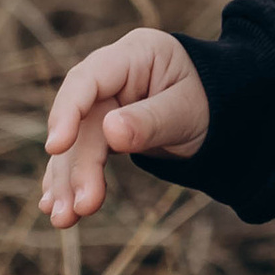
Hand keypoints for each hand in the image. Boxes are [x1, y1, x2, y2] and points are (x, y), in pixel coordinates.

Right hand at [40, 30, 207, 225]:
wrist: (219, 112)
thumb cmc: (208, 101)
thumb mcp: (187, 110)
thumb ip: (151, 121)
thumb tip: (111, 133)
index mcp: (134, 55)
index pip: (88, 79)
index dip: (68, 112)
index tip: (56, 147)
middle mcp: (110, 77)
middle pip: (82, 122)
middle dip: (76, 167)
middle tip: (77, 209)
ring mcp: (103, 103)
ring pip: (75, 144)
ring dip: (66, 181)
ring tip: (63, 219)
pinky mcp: (100, 129)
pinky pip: (79, 154)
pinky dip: (69, 179)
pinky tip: (55, 205)